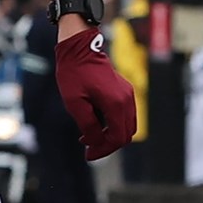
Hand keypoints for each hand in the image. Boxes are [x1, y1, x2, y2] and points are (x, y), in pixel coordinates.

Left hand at [54, 28, 136, 160]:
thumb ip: (88, 125)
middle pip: (125, 134)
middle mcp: (127, 100)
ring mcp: (128, 94)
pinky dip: (113, 124)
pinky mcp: (125, 90)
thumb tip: (95, 142)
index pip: (117, 138)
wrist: (79, 48)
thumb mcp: (75, 103)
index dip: (103, 149)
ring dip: (110, 135)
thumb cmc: (74, 74)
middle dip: (107, 145)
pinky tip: (95, 123)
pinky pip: (124, 115)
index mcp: (116, 104)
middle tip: (88, 149)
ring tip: (89, 137)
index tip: (88, 155)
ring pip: (126, 126)